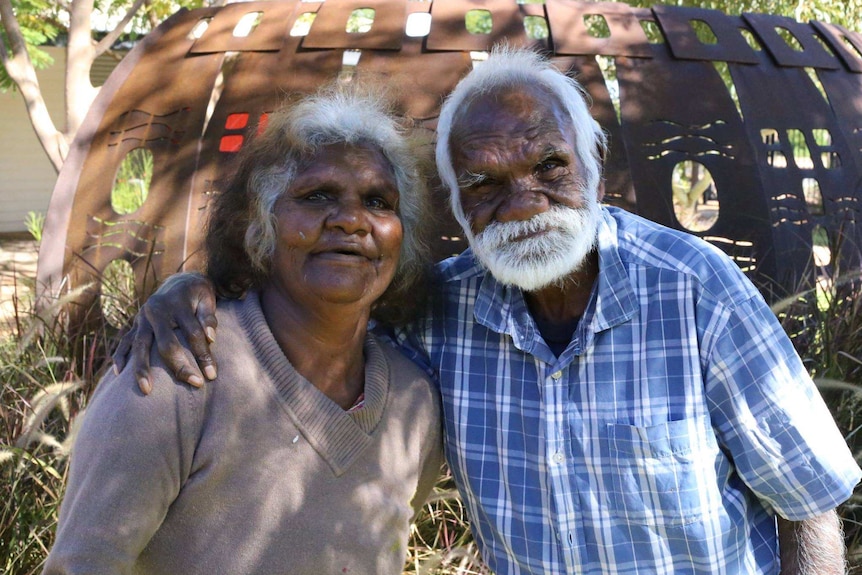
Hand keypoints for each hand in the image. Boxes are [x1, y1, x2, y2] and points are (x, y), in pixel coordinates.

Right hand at [112, 272, 217, 393]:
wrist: (180, 281)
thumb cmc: (198, 294)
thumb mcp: (207, 299)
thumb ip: (209, 318)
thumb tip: (211, 338)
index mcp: (177, 304)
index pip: (192, 333)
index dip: (203, 354)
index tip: (211, 375)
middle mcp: (156, 311)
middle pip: (166, 344)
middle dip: (179, 366)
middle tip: (194, 384)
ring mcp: (142, 318)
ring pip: (140, 345)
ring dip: (142, 368)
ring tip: (146, 390)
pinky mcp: (134, 323)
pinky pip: (124, 341)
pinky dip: (120, 356)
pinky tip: (118, 374)